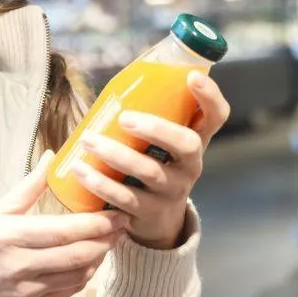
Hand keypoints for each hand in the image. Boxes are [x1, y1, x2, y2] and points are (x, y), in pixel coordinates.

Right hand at [0, 152, 129, 296]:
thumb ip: (27, 187)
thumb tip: (52, 158)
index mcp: (10, 236)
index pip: (63, 231)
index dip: (95, 224)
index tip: (115, 212)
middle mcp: (21, 264)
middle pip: (76, 254)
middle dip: (105, 239)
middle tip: (123, 223)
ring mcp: (28, 289)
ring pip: (77, 275)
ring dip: (99, 257)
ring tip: (110, 240)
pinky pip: (68, 291)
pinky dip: (85, 275)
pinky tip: (91, 261)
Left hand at [73, 71, 230, 249]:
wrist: (158, 219)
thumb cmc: (154, 162)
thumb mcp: (163, 141)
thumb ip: (153, 113)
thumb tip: (122, 78)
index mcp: (197, 139)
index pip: (216, 116)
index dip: (210, 96)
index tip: (193, 77)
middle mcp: (191, 165)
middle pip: (187, 144)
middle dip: (157, 129)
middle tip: (124, 117)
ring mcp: (173, 191)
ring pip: (150, 172)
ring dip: (116, 155)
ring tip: (87, 139)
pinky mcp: (150, 212)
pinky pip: (126, 198)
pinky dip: (101, 184)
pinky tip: (81, 171)